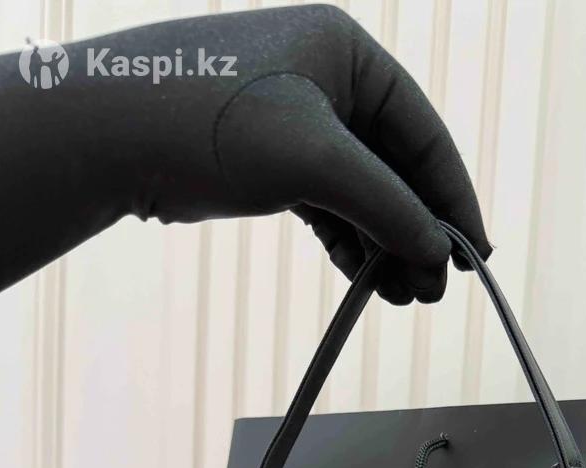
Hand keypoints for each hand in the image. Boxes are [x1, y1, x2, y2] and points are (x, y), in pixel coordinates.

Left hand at [0, 6, 489, 303]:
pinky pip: (329, 205)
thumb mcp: (314, 160)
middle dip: (417, 231)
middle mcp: (328, 80)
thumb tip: (440, 254)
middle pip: (397, 168)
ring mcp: (299, 121)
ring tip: (403, 297)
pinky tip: (366, 279)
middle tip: (435, 291)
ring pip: (363, 192)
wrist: (109, 135)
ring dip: (385, 245)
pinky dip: (349, 242)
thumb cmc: (211, 122)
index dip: (455, 198)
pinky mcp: (271, 160)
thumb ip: (387, 206)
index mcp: (348, 53)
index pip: (424, 134)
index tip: (477, 256)